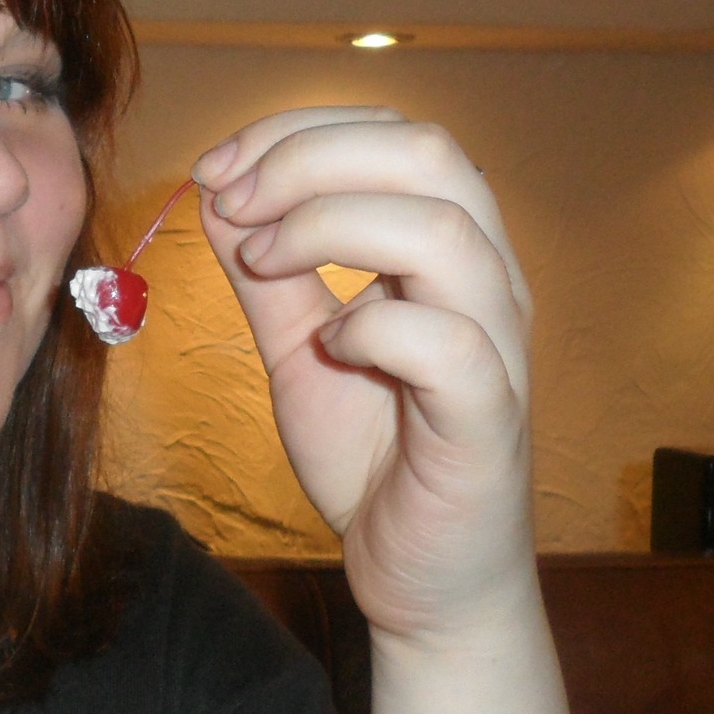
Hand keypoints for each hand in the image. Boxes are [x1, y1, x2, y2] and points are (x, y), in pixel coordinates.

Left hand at [190, 108, 535, 646]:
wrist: (421, 581)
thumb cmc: (376, 458)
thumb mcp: (297, 349)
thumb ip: (267, 275)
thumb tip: (219, 193)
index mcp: (448, 249)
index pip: (393, 135)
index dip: (297, 132)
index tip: (214, 170)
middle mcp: (487, 280)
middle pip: (427, 151)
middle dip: (308, 157)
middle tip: (230, 201)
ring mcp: (498, 345)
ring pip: (444, 229)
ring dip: (331, 224)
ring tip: (264, 262)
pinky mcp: (489, 419)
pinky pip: (451, 342)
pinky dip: (376, 325)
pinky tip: (329, 346)